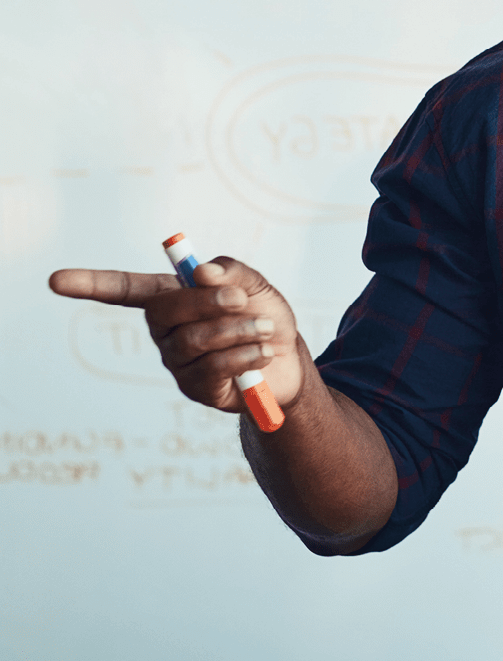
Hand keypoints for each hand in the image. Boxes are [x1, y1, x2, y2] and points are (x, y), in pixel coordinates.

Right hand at [49, 257, 302, 412]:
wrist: (288, 361)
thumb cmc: (263, 315)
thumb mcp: (256, 286)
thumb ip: (231, 273)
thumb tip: (201, 271)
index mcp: (171, 297)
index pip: (124, 289)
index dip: (91, 285)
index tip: (56, 281)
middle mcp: (165, 330)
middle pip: (163, 311)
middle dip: (205, 302)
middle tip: (241, 300)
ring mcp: (176, 361)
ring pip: (193, 341)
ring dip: (236, 330)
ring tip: (264, 328)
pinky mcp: (195, 388)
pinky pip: (211, 369)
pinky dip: (243, 355)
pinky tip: (262, 352)